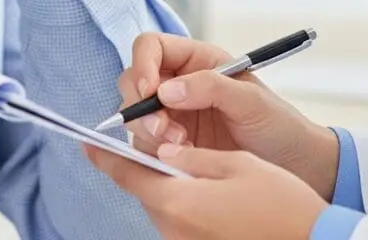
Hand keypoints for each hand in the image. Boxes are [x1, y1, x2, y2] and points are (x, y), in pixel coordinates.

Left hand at [85, 143, 327, 239]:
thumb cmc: (281, 204)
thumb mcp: (237, 165)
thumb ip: (192, 158)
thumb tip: (163, 153)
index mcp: (177, 201)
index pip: (128, 173)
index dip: (105, 155)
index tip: (86, 142)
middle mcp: (173, 229)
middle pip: (144, 189)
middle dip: (146, 163)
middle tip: (162, 138)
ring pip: (162, 204)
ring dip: (167, 183)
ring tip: (189, 158)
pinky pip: (179, 220)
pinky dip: (182, 199)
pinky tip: (205, 186)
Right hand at [115, 33, 340, 200]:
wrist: (295, 167)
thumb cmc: (278, 124)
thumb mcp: (250, 99)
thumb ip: (210, 87)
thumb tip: (165, 91)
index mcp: (196, 60)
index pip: (151, 47)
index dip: (143, 64)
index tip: (150, 90)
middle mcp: (179, 84)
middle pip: (135, 81)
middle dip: (140, 105)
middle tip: (163, 130)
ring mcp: (174, 116)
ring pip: (136, 115)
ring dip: (149, 132)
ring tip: (182, 148)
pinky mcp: (174, 146)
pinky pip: (148, 146)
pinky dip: (156, 153)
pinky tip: (183, 160)